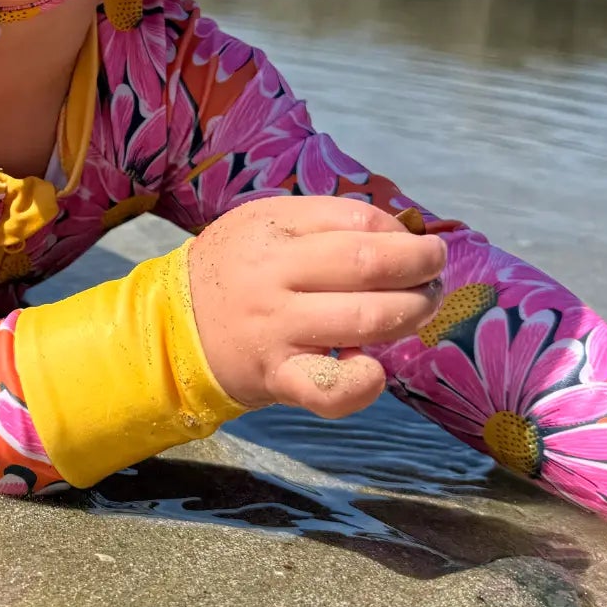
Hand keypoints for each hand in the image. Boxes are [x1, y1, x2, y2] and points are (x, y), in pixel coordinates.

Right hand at [187, 195, 446, 418]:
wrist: (172, 328)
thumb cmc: (235, 272)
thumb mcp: (264, 226)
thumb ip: (323, 223)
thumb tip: (401, 233)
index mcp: (273, 228)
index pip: (357, 219)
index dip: (399, 232)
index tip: (409, 243)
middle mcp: (274, 275)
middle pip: (368, 264)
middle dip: (420, 266)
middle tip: (434, 272)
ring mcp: (276, 329)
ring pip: (364, 319)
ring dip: (411, 312)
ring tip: (421, 308)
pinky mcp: (277, 377)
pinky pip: (328, 387)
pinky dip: (363, 382)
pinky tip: (375, 369)